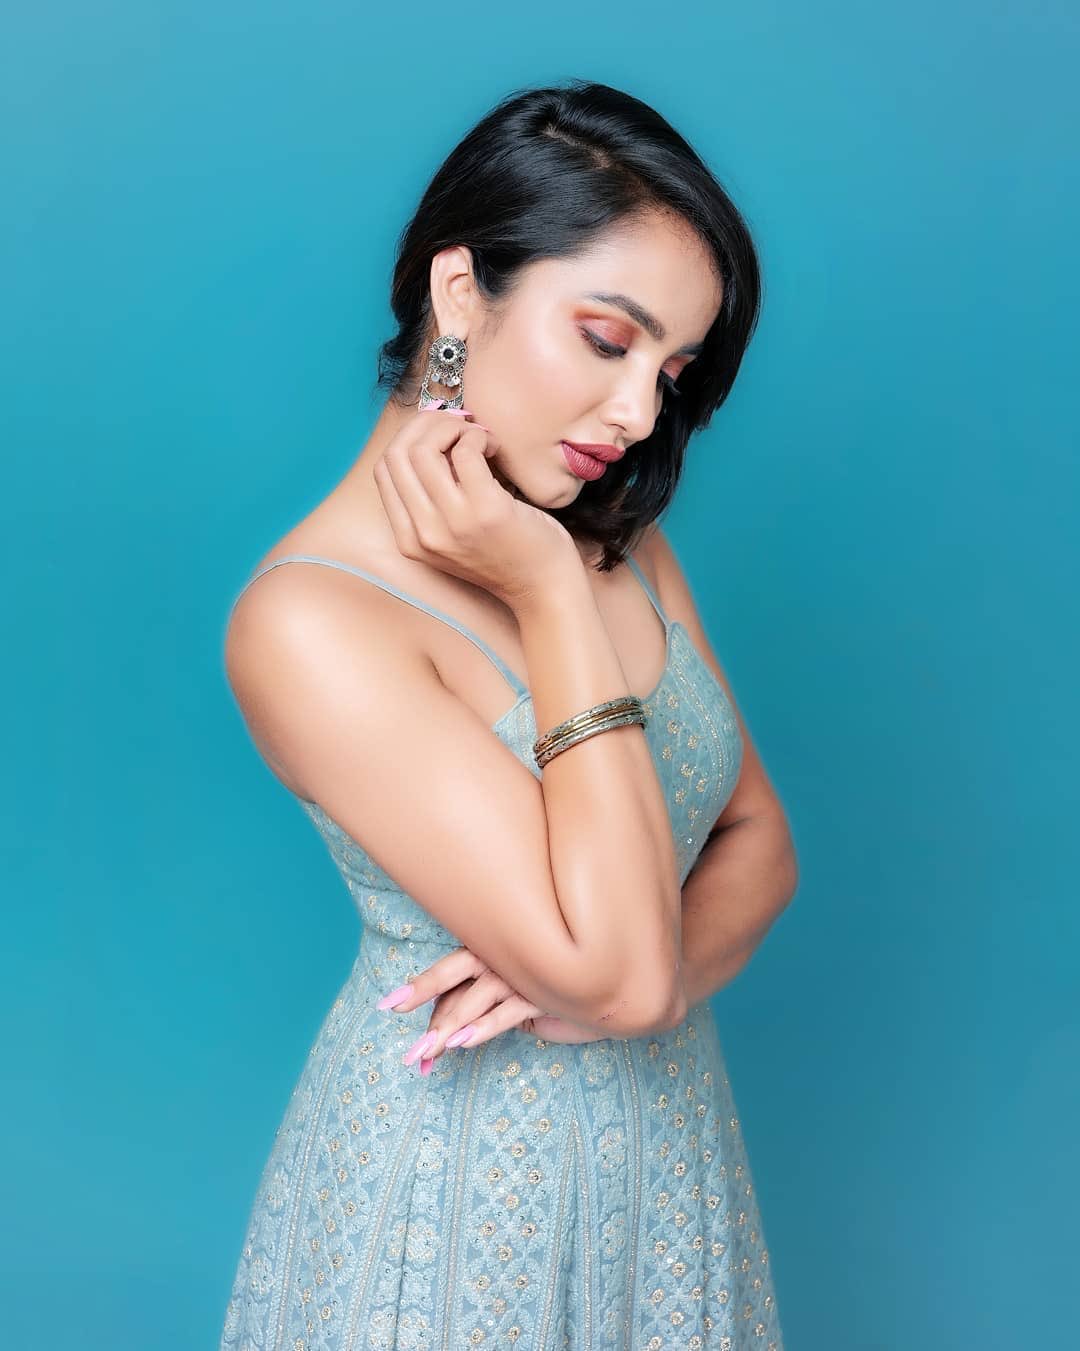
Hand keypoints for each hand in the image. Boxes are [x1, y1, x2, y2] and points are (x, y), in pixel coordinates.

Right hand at [372, 405, 578, 609]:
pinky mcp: (486, 511)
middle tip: (459, 425)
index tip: (438, 433)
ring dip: (453, 428)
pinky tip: (495, 448)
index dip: (408, 438)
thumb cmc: (505, 552)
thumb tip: (430, 433)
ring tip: (480, 439)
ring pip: (424, 449)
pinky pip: (465, 450)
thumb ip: (434, 498)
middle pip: (397, 453)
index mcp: (410, 540)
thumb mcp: (453, 533)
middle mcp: (424, 534)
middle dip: (426, 424)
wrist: (544, 588)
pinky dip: (478, 436)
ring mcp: (453, 523)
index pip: (384, 468)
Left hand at [380, 946, 609, 1073]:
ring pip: (477, 998)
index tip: (389, 1005)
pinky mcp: (545, 992)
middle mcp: (503, 956)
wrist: (608, 986)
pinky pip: (509, 1011)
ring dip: (450, 1027)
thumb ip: (482, 1008)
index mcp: (492, 952)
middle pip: (454, 973)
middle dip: (422, 997)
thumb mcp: (513, 999)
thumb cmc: (555, 991)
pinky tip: (465, 1042)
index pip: (450, 973)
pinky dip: (486, 1026)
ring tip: (426, 1050)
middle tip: (399, 1027)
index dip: (421, 991)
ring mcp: (524, 972)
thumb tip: (445, 1035)